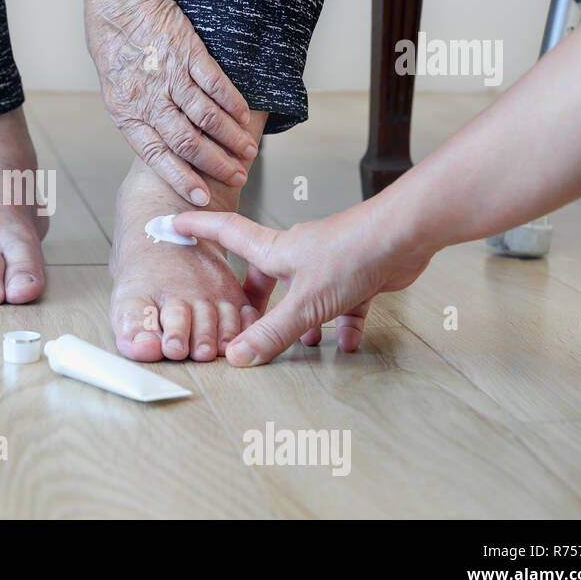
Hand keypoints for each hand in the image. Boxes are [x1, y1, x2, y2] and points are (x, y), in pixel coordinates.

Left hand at [86, 0, 256, 205]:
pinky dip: (232, 103)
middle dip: (214, 164)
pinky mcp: (187, 51)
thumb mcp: (119, 94)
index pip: (155, 155)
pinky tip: (245, 117)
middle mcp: (147, 97)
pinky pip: (214, 83)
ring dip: (229, 138)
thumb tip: (167, 156)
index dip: (179, 177)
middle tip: (237, 178)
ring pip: (204, 115)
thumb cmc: (120, 53)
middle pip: (185, 140)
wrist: (121, 4)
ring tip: (247, 152)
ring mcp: (168, 74)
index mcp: (126, 113)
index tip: (200, 197)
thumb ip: (141, 122)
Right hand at [172, 207, 435, 365]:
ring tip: (302, 345)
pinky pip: (343, 304)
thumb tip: (238, 357)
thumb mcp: (304, 304)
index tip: (176, 222)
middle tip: (246, 319)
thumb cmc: (353, 253)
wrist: (404, 236)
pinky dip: (341, 324)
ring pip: (305, 292)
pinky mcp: (357, 274)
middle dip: (255, 299)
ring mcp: (328, 263)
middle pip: (265, 273)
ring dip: (302, 319)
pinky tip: (346, 343)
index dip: (199, 228)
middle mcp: (298, 254)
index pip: (226, 233)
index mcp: (275, 251)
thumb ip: (271, 334)